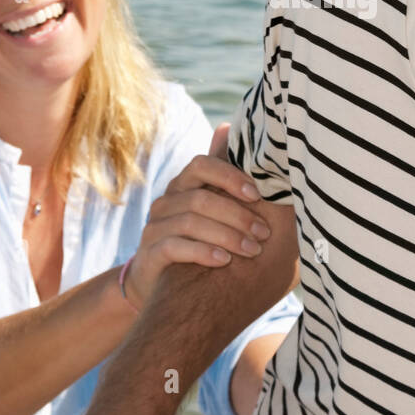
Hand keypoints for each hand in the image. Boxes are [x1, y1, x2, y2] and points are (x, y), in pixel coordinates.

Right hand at [125, 123, 272, 309]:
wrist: (165, 285)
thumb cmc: (201, 242)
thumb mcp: (214, 213)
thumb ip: (227, 182)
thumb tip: (235, 129)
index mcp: (183, 185)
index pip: (201, 165)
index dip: (230, 176)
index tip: (258, 195)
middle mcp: (166, 202)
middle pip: (200, 198)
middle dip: (237, 215)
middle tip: (264, 233)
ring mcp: (154, 227)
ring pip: (190, 222)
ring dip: (227, 236)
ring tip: (252, 249)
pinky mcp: (150, 253)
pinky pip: (174, 247)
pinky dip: (202, 252)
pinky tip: (224, 260)